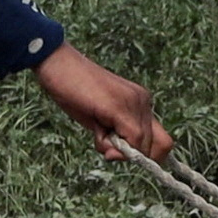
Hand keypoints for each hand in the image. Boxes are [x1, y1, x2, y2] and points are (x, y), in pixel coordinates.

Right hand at [33, 44, 170, 162]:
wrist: (55, 62)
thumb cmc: (72, 89)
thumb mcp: (98, 119)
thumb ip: (114, 136)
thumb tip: (122, 156)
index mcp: (140, 102)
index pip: (162, 141)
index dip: (144, 155)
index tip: (117, 148)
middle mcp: (144, 101)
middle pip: (161, 148)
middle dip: (132, 155)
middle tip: (105, 138)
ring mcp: (135, 103)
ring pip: (143, 148)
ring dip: (116, 148)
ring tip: (96, 124)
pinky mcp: (120, 107)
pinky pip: (131, 142)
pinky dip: (111, 145)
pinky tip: (96, 126)